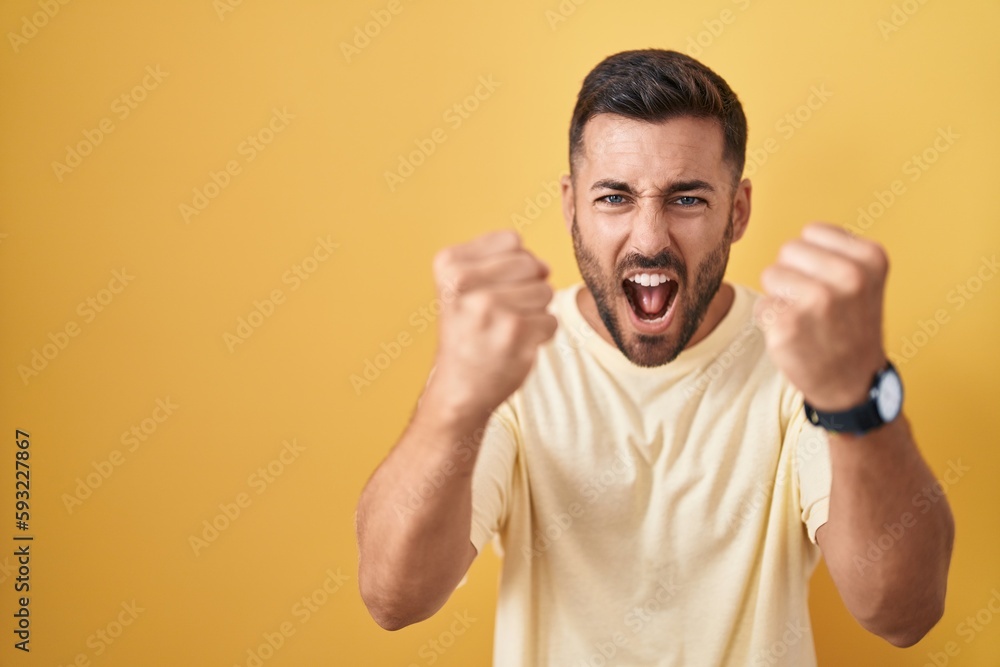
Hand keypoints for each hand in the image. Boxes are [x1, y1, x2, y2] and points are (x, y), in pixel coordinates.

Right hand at [424, 229, 556, 420]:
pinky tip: (514, 346)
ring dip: (534, 312)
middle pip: (532, 264)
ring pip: (545, 291)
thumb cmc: (468, 332)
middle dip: (527, 288)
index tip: (488, 289)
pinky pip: (551, 320)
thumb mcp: (462, 285)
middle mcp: (463, 283)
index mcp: (448, 264)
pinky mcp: (515, 332)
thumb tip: (545, 266)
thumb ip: (502, 259)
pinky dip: (540, 335)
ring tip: (506, 330)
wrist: (459, 388)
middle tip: (499, 314)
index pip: (511, 240)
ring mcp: (489, 307)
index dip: (512, 265)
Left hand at [756, 223, 888, 411]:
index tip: (831, 284)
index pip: (811, 232)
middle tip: (817, 305)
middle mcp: (848, 277)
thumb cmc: (850, 324)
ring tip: (806, 319)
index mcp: (870, 257)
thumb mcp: (864, 278)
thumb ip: (835, 250)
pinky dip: (770, 321)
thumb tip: (790, 225)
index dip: (813, 258)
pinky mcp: (788, 325)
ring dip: (781, 296)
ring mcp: (818, 301)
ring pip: (770, 274)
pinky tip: (795, 336)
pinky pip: (761, 305)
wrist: (853, 382)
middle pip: (787, 250)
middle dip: (794, 274)